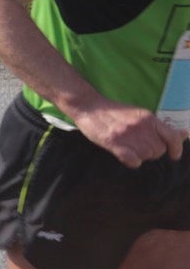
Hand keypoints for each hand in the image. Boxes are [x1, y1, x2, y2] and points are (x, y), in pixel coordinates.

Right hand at [73, 99, 188, 168]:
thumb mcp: (140, 115)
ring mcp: (127, 135)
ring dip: (139, 156)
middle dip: (151, 152)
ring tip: (129, 148)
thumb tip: (185, 133)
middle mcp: (141, 126)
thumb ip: (161, 126)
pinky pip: (133, 161)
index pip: (173, 137)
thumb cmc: (114, 112)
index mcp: (149, 118)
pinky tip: (125, 155)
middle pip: (158, 150)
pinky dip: (131, 161)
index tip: (173, 155)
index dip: (176, 149)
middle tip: (138, 146)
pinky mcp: (114, 142)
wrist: (88, 106)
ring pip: (146, 157)